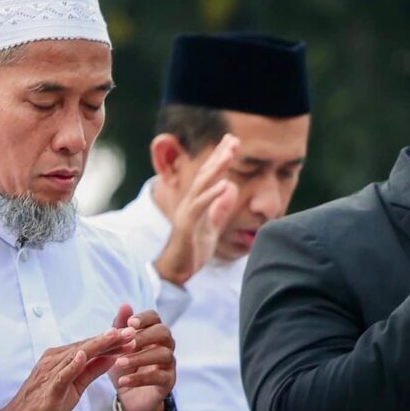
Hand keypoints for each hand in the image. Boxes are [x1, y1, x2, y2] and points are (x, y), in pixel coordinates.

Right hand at [0, 326, 133, 410]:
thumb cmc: (43, 406)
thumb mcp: (75, 387)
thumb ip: (91, 371)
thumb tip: (111, 357)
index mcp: (60, 360)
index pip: (90, 347)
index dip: (111, 341)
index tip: (132, 334)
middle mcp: (53, 361)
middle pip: (86, 347)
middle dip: (110, 338)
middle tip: (132, 330)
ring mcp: (49, 374)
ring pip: (77, 356)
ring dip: (98, 346)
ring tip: (117, 336)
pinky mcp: (47, 390)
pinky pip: (61, 375)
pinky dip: (72, 365)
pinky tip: (83, 356)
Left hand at [104, 302, 176, 410]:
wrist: (129, 396)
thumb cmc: (124, 366)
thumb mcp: (117, 347)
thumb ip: (120, 327)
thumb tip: (124, 305)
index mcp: (152, 333)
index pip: (155, 317)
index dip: (144, 318)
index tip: (129, 323)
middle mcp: (165, 345)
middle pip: (164, 332)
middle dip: (144, 336)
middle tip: (125, 343)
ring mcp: (168, 363)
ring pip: (163, 354)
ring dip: (139, 358)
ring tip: (118, 363)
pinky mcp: (168, 381)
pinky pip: (158, 377)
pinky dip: (139, 378)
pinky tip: (122, 381)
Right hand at [152, 135, 240, 286]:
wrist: (176, 271)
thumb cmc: (192, 250)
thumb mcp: (211, 226)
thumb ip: (219, 209)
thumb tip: (230, 191)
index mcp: (196, 203)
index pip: (209, 176)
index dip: (220, 158)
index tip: (232, 141)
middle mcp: (189, 203)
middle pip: (205, 175)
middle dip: (219, 156)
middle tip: (233, 139)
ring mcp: (186, 213)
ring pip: (202, 186)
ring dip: (216, 169)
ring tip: (229, 154)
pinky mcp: (186, 225)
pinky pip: (200, 207)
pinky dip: (212, 195)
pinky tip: (224, 184)